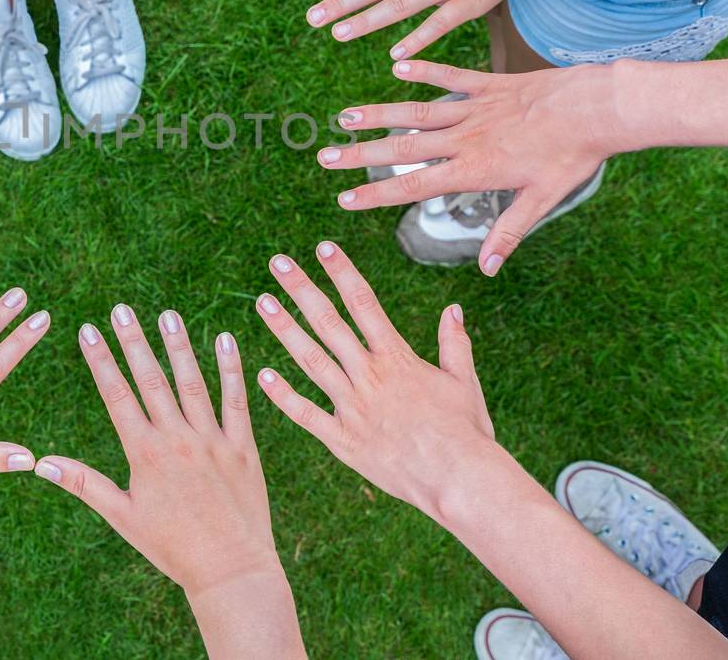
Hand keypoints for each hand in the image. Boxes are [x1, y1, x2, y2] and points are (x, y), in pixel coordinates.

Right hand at [33, 306, 281, 597]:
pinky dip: (231, 369)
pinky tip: (225, 340)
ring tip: (166, 314)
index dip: (101, 361)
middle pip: (152, 380)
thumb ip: (85, 483)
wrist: (230, 570)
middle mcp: (178, 440)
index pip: (117, 396)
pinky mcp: (243, 447)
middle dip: (133, 341)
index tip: (87, 329)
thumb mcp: (123, 517)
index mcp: (145, 454)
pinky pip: (237, 401)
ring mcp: (213, 440)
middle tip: (121, 308)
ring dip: (178, 346)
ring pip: (192, 383)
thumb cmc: (172, 548)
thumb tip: (40, 463)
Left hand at [254, 243, 495, 514]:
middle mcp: (370, 376)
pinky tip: (262, 375)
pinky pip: (306, 414)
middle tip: (278, 263)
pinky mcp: (342, 441)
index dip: (342, 272)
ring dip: (284, 330)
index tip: (323, 247)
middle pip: (329, 323)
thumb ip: (454, 343)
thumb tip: (453, 308)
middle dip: (302, 289)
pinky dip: (282, 395)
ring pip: (311, 360)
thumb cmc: (466, 432)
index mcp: (397, 358)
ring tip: (261, 302)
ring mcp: (352, 407)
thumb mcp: (464, 381)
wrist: (459, 479)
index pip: (364, 302)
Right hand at [320, 61, 619, 272]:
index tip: (343, 200)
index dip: (375, 194)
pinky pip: (450, 77)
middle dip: (360, 155)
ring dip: (378, 114)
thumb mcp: (543, 199)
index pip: (414, 185)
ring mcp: (474, 108)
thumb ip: (510, 231)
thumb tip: (487, 269)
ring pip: (416, 112)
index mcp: (475, 169)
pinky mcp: (488, 84)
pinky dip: (423, 71)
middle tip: (325, 157)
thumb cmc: (573, 156)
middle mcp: (466, 138)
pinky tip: (398, 67)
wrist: (597, 108)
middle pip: (402, 148)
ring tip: (345, 116)